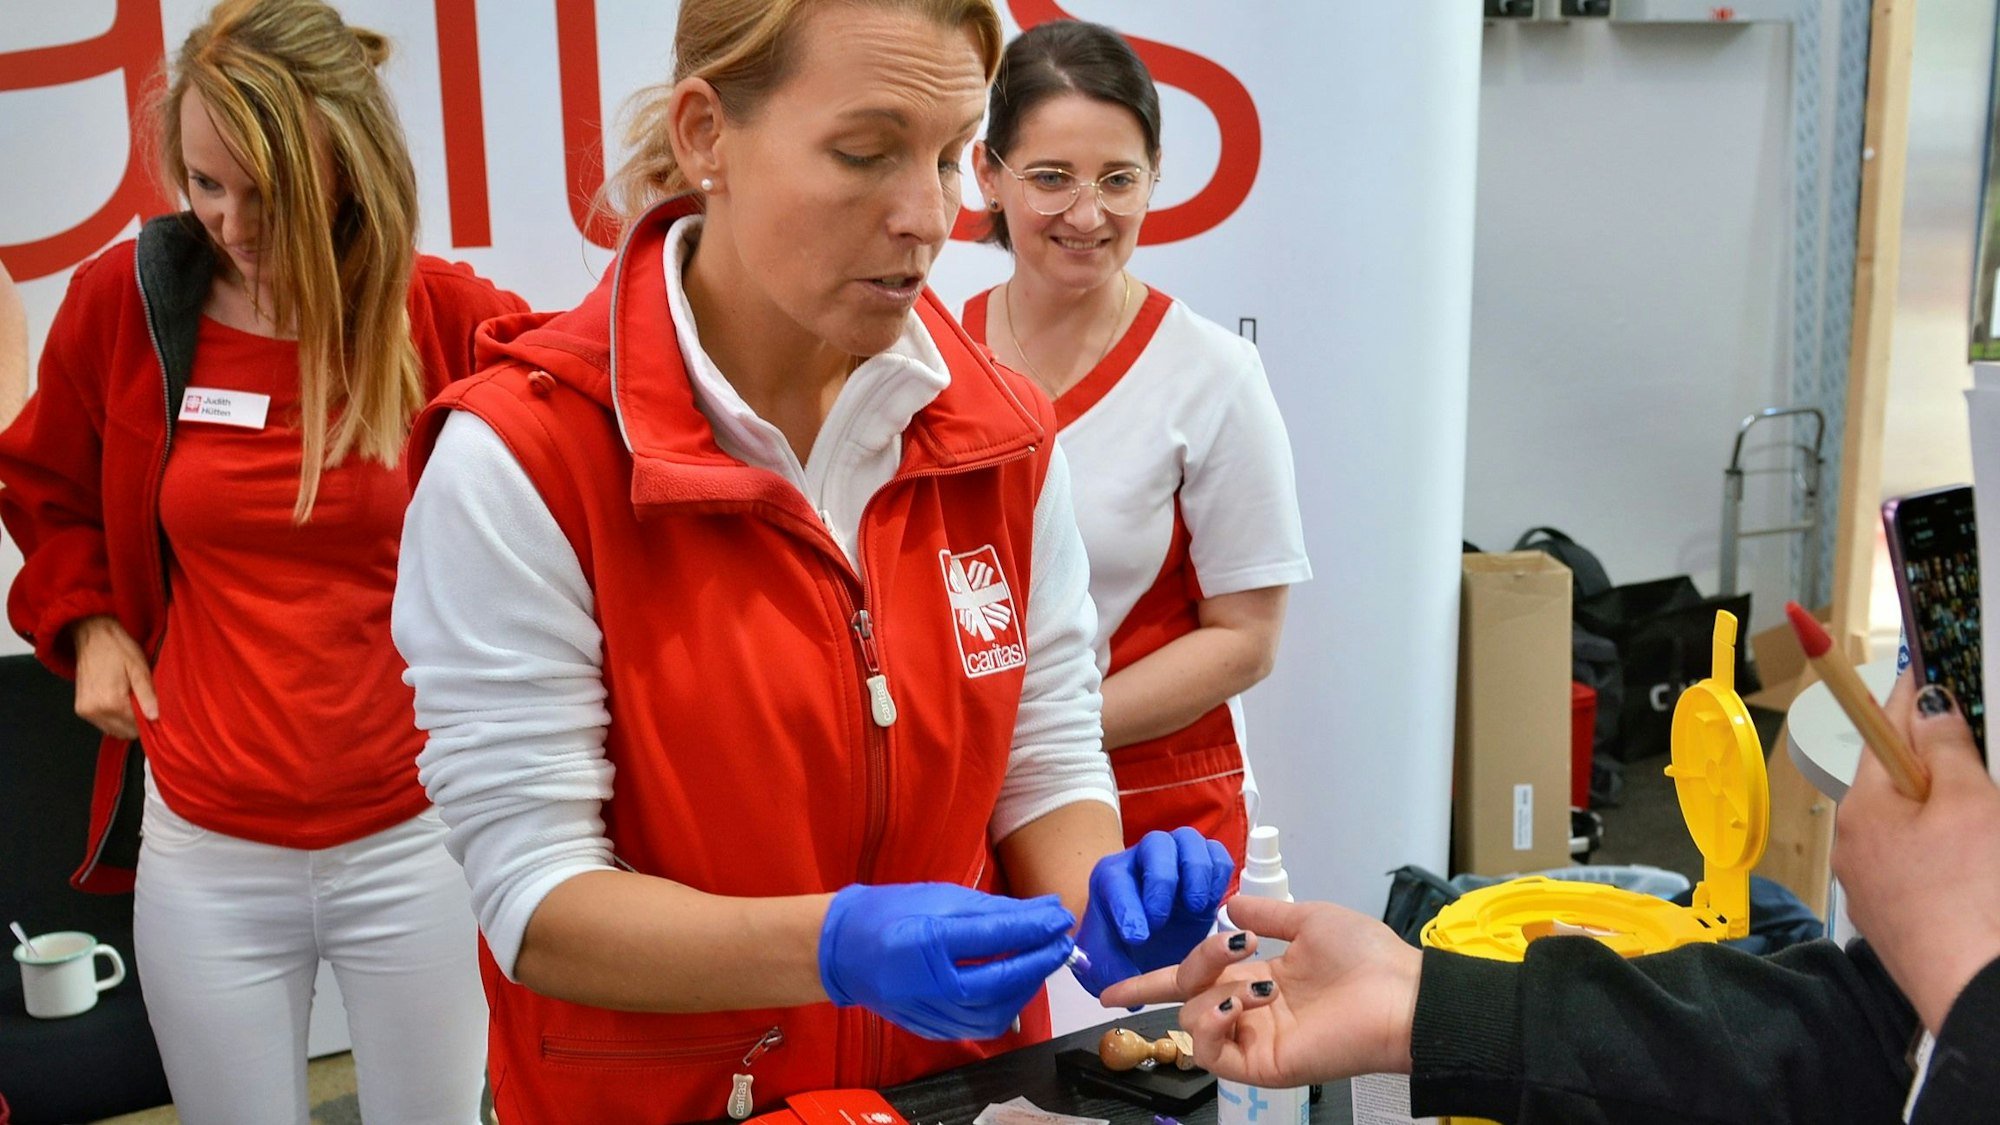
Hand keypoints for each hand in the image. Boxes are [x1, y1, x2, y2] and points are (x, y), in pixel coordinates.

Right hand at [68, 615, 155, 739]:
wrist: (92, 635)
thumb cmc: (118, 648)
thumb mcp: (139, 668)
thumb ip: (147, 695)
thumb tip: (155, 717)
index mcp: (110, 702)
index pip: (137, 727)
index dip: (150, 720)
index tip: (156, 710)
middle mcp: (94, 711)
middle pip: (125, 733)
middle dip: (138, 722)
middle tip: (145, 703)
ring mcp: (85, 711)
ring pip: (114, 730)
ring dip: (125, 721)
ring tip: (131, 699)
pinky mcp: (81, 709)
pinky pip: (103, 723)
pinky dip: (114, 718)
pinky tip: (120, 700)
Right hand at [817, 882, 1075, 1040]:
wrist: (843, 951)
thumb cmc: (890, 912)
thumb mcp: (941, 898)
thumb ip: (994, 910)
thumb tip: (1044, 911)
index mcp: (925, 941)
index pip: (993, 937)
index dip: (1034, 927)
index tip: (1062, 916)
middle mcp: (927, 985)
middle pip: (999, 981)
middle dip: (1038, 960)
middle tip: (1062, 941)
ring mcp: (928, 1014)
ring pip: (995, 1011)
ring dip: (1027, 986)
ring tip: (1041, 959)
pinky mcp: (932, 1030)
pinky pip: (980, 1025)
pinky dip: (1006, 1004)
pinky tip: (1016, 982)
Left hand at [1071, 828, 1232, 995]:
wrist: (1142, 938)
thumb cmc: (1120, 946)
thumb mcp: (1104, 963)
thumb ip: (1109, 972)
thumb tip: (1124, 991)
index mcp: (1111, 879)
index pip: (1115, 881)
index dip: (1127, 907)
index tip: (1135, 936)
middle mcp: (1143, 861)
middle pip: (1156, 845)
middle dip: (1161, 881)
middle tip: (1162, 920)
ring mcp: (1177, 859)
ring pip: (1189, 841)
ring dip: (1196, 872)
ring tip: (1195, 908)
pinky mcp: (1205, 869)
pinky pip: (1217, 853)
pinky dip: (1219, 875)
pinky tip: (1212, 905)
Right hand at [1101, 894, 1421, 1085]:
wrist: (1400, 997)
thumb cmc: (1367, 959)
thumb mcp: (1310, 920)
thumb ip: (1267, 916)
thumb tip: (1230, 907)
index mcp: (1256, 977)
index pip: (1191, 981)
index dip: (1149, 984)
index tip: (1108, 990)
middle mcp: (1248, 1010)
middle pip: (1184, 993)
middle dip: (1193, 962)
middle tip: (1232, 948)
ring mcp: (1253, 1039)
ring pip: (1191, 1021)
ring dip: (1213, 991)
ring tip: (1258, 983)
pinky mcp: (1261, 1064)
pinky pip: (1212, 1052)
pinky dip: (1215, 1023)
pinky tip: (1242, 1002)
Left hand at [1834, 675, 1999, 1031]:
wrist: (1979, 993)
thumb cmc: (1976, 898)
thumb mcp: (1971, 806)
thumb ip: (1947, 750)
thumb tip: (1927, 704)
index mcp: (1862, 808)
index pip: (1877, 731)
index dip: (1903, 696)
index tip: (1916, 665)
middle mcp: (1854, 845)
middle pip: (1894, 779)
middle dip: (1933, 760)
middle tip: (1970, 740)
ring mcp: (1872, 886)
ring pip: (1908, 826)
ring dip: (1943, 810)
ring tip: (1983, 816)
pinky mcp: (1897, 920)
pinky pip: (1917, 865)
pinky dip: (1944, 852)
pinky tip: (1976, 863)